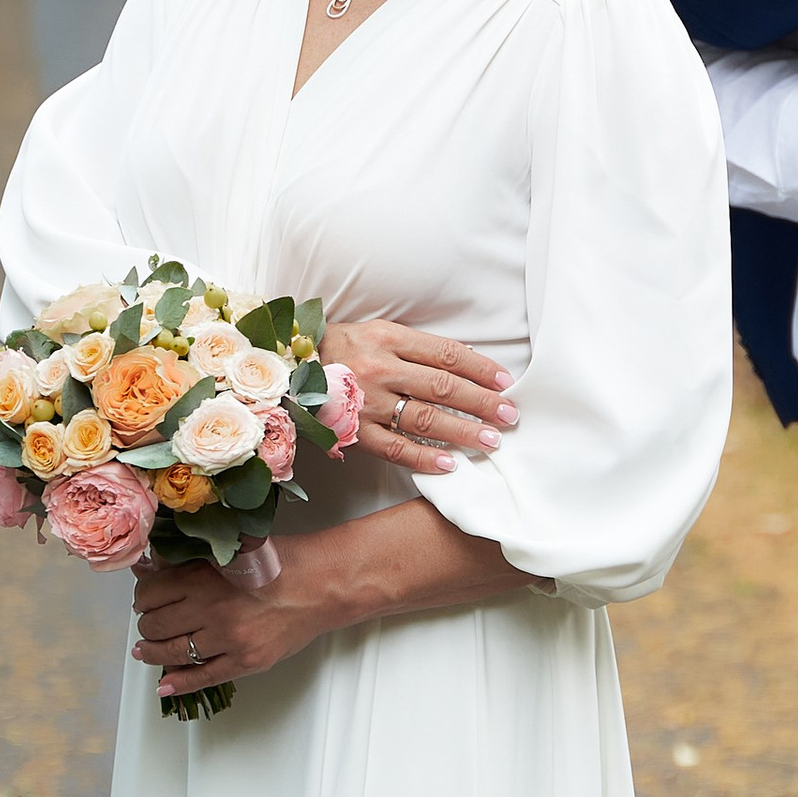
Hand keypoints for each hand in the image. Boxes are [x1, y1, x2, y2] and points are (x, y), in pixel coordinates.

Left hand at [131, 545, 329, 697]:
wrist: (324, 584)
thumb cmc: (285, 563)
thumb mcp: (232, 551)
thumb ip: (193, 562)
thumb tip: (153, 570)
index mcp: (205, 578)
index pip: (150, 593)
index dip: (143, 597)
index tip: (145, 599)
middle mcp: (212, 611)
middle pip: (155, 625)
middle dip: (147, 624)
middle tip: (149, 622)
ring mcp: (228, 640)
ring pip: (172, 653)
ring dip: (153, 652)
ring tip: (146, 650)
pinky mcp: (246, 662)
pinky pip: (203, 678)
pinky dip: (179, 684)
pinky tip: (165, 685)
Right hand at [328, 314, 515, 473]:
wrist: (288, 368)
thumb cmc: (342, 348)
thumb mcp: (377, 332)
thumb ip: (415, 348)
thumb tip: (464, 367)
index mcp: (387, 338)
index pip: (446, 354)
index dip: (480, 369)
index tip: (506, 383)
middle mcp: (379, 368)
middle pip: (442, 387)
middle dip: (482, 402)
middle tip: (509, 416)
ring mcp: (365, 402)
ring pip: (423, 418)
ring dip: (462, 431)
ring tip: (491, 441)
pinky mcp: (353, 431)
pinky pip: (393, 447)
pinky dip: (423, 457)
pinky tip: (449, 464)